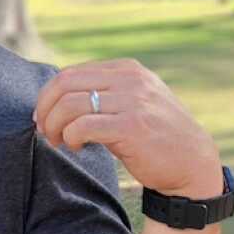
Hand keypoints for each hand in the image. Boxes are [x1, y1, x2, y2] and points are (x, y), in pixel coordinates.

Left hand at [33, 59, 221, 197]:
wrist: (192, 163)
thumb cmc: (154, 137)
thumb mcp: (130, 104)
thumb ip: (101, 95)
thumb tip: (55, 101)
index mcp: (126, 69)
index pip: (71, 73)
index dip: (48, 95)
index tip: (42, 117)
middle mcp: (130, 79)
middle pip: (65, 83)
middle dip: (45, 108)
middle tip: (43, 130)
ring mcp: (132, 100)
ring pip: (70, 104)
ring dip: (54, 125)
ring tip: (58, 141)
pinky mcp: (132, 125)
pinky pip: (83, 126)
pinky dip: (70, 137)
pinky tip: (76, 147)